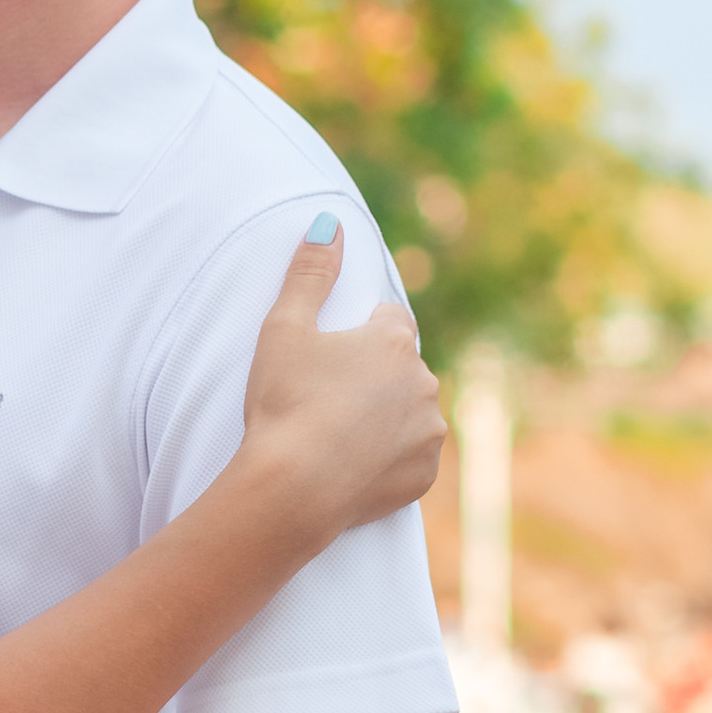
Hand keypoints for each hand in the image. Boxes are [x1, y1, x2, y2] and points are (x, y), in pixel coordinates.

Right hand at [238, 222, 445, 535]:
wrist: (292, 488)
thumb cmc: (283, 403)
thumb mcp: (284, 327)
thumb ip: (311, 272)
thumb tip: (330, 223)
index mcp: (393, 341)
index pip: (390, 320)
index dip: (360, 335)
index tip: (333, 356)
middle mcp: (423, 382)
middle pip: (402, 368)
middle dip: (375, 377)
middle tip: (327, 398)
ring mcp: (428, 432)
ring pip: (412, 412)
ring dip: (386, 417)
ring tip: (338, 433)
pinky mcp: (424, 475)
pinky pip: (411, 458)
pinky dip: (389, 459)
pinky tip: (354, 464)